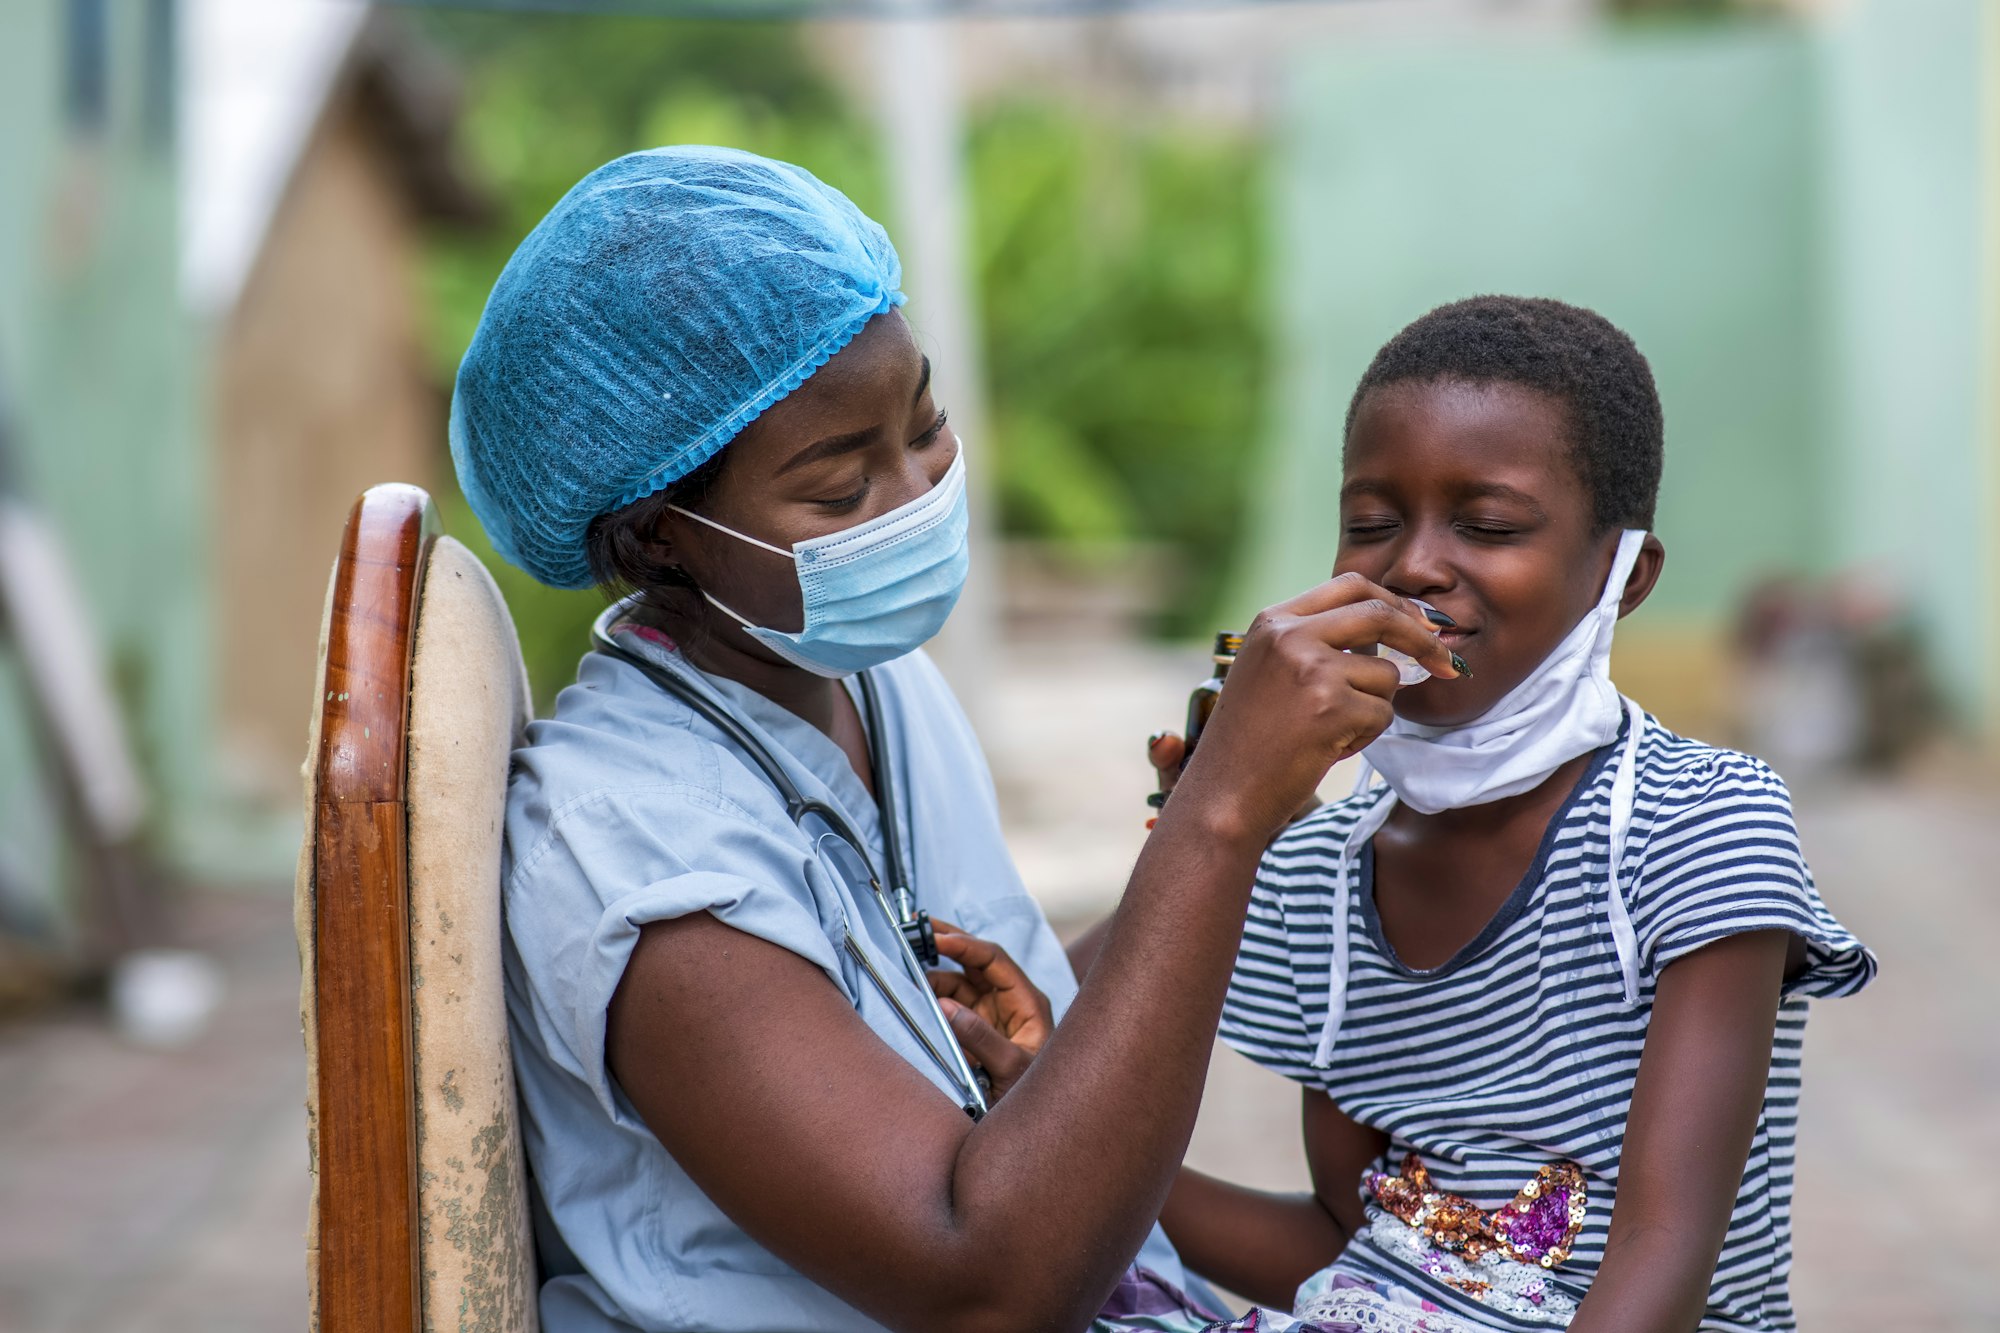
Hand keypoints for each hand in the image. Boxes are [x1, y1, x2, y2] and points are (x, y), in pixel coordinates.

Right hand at [927, 921, 1051, 1101]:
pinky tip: (918, 998)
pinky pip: (951, 1004)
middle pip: (976, 961)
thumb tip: (946, 1007)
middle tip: (918, 927)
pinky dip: (933, 998)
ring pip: (959, 982)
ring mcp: (992, 1014)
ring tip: (910, 974)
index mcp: (1026, 1000)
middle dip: (949, 942)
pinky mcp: (976, 1029)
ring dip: (935, 976)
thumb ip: (981, 1038)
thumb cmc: (1036, 1094)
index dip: (965, 945)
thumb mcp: (1011, 1068)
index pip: (994, 959)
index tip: (937, 938)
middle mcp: (1009, 1001)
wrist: (1036, 1123)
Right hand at [1163, 576, 1457, 845]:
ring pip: (1386, 674)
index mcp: (1272, 621)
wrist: (1224, 794)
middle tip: (1446, 663)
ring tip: (1333, 732)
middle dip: (1422, 637)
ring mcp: (1310, 668)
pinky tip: (1328, 748)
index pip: (1350, 585)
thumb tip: (1398, 632)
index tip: (1420, 623)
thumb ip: (1318, 643)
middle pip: (1379, 613)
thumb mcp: (1269, 672)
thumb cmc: (1250, 742)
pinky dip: (1366, 735)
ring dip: (1375, 707)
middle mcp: (1289, 635)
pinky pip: (1382, 713)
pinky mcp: (1330, 705)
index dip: (1393, 602)